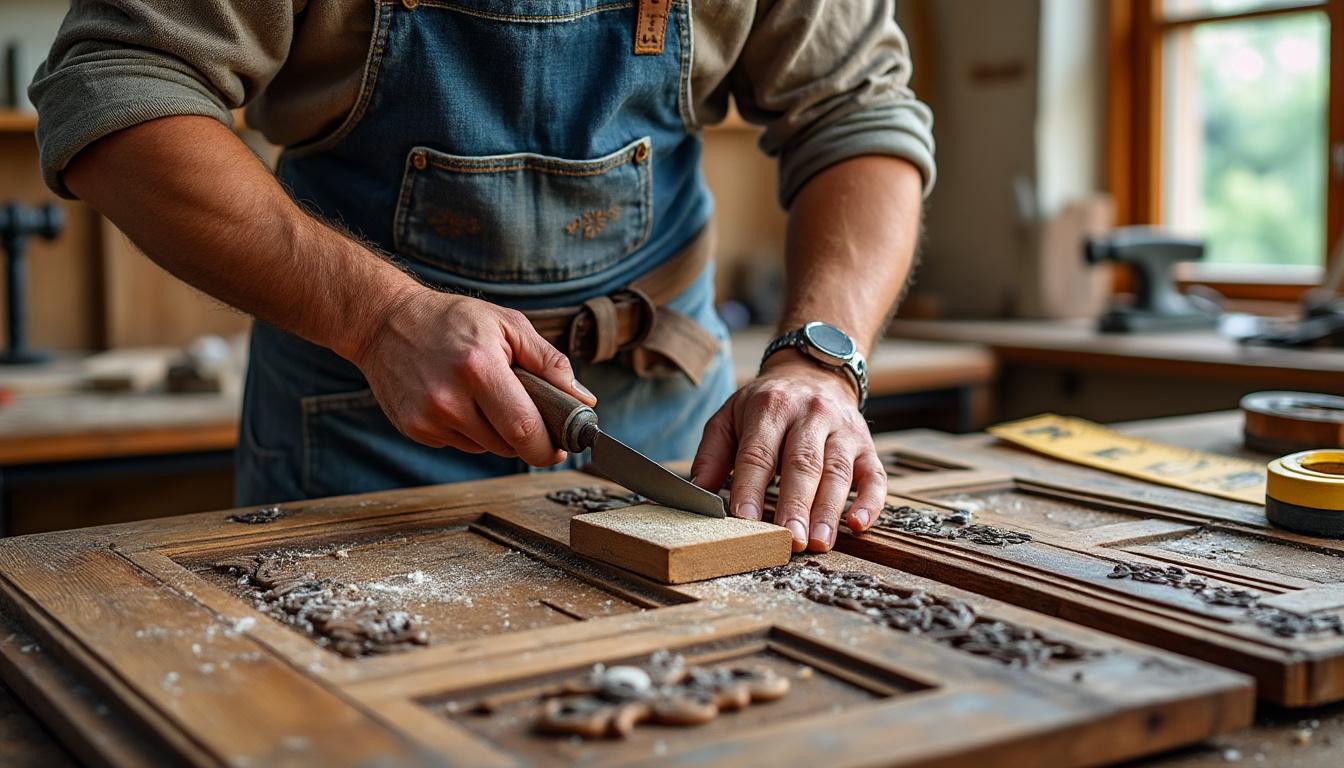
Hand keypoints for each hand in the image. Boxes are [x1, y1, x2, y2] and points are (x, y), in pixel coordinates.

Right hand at [350, 287, 596, 464]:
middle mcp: (449, 399)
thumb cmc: (452, 320)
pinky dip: (470, 430)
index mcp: (478, 368)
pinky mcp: (414, 429)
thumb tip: (582, 399)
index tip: (561, 447)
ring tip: (485, 395)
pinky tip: (459, 400)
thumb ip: (549, 362)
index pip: (524, 429)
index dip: (548, 446)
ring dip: (498, 431)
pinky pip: (461, 444)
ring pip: (486, 448)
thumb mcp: (507, 324)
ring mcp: (427, 418)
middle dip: (527, 435)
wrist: (385, 322)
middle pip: (508, 444)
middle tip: (529, 411)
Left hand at [690, 350, 885, 552]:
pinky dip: (870, 502)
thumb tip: (699, 497)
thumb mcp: (729, 418)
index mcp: (771, 407)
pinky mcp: (866, 445)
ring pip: (838, 472)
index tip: (745, 520)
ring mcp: (843, 430)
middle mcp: (811, 414)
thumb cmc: (766, 405)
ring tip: (819, 543)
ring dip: (828, 510)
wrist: (812, 372)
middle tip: (789, 540)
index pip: (759, 453)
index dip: (751, 488)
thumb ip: (712, 455)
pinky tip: (857, 524)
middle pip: (803, 464)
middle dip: (795, 505)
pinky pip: (874, 475)